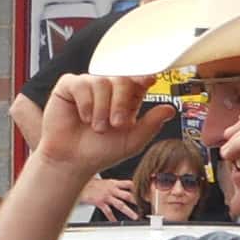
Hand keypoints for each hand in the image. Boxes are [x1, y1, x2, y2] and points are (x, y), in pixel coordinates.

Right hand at [37, 73, 174, 180]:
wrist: (73, 162)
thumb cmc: (100, 152)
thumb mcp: (131, 141)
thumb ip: (151, 125)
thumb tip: (170, 109)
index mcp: (126, 99)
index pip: (138, 81)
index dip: (144, 77)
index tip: (150, 80)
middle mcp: (108, 89)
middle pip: (122, 79)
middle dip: (121, 102)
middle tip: (116, 124)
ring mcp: (89, 86)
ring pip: (102, 82)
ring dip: (101, 108)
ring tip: (97, 127)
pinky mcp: (69, 87)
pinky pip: (81, 84)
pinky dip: (85, 103)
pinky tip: (83, 118)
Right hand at [79, 174, 140, 220]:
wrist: (79, 183)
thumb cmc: (91, 183)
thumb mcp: (104, 181)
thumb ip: (113, 185)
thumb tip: (121, 187)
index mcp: (114, 183)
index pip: (130, 184)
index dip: (139, 188)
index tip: (146, 193)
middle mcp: (112, 189)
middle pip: (128, 195)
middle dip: (138, 201)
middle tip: (145, 206)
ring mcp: (106, 196)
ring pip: (120, 204)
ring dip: (129, 211)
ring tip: (135, 217)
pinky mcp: (100, 202)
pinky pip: (107, 211)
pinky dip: (112, 217)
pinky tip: (115, 222)